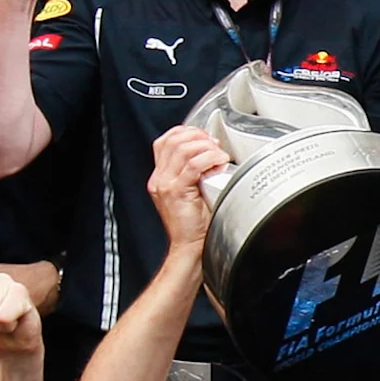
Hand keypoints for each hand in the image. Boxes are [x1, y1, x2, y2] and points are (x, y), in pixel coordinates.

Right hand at [145, 124, 231, 249]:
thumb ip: (194, 173)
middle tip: (215, 145)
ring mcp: (166, 185)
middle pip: (174, 140)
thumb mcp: (191, 192)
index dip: (186, 132)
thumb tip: (211, 154)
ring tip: (218, 155)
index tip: (204, 137)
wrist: (189, 247)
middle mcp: (160, 179)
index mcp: (161, 177)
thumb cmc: (194, 225)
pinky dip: (210, 158)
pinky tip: (219, 162)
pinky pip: (193, 165)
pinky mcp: (176, 192)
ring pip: (183, 149)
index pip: (165, 141)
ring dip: (206, 146)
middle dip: (198, 137)